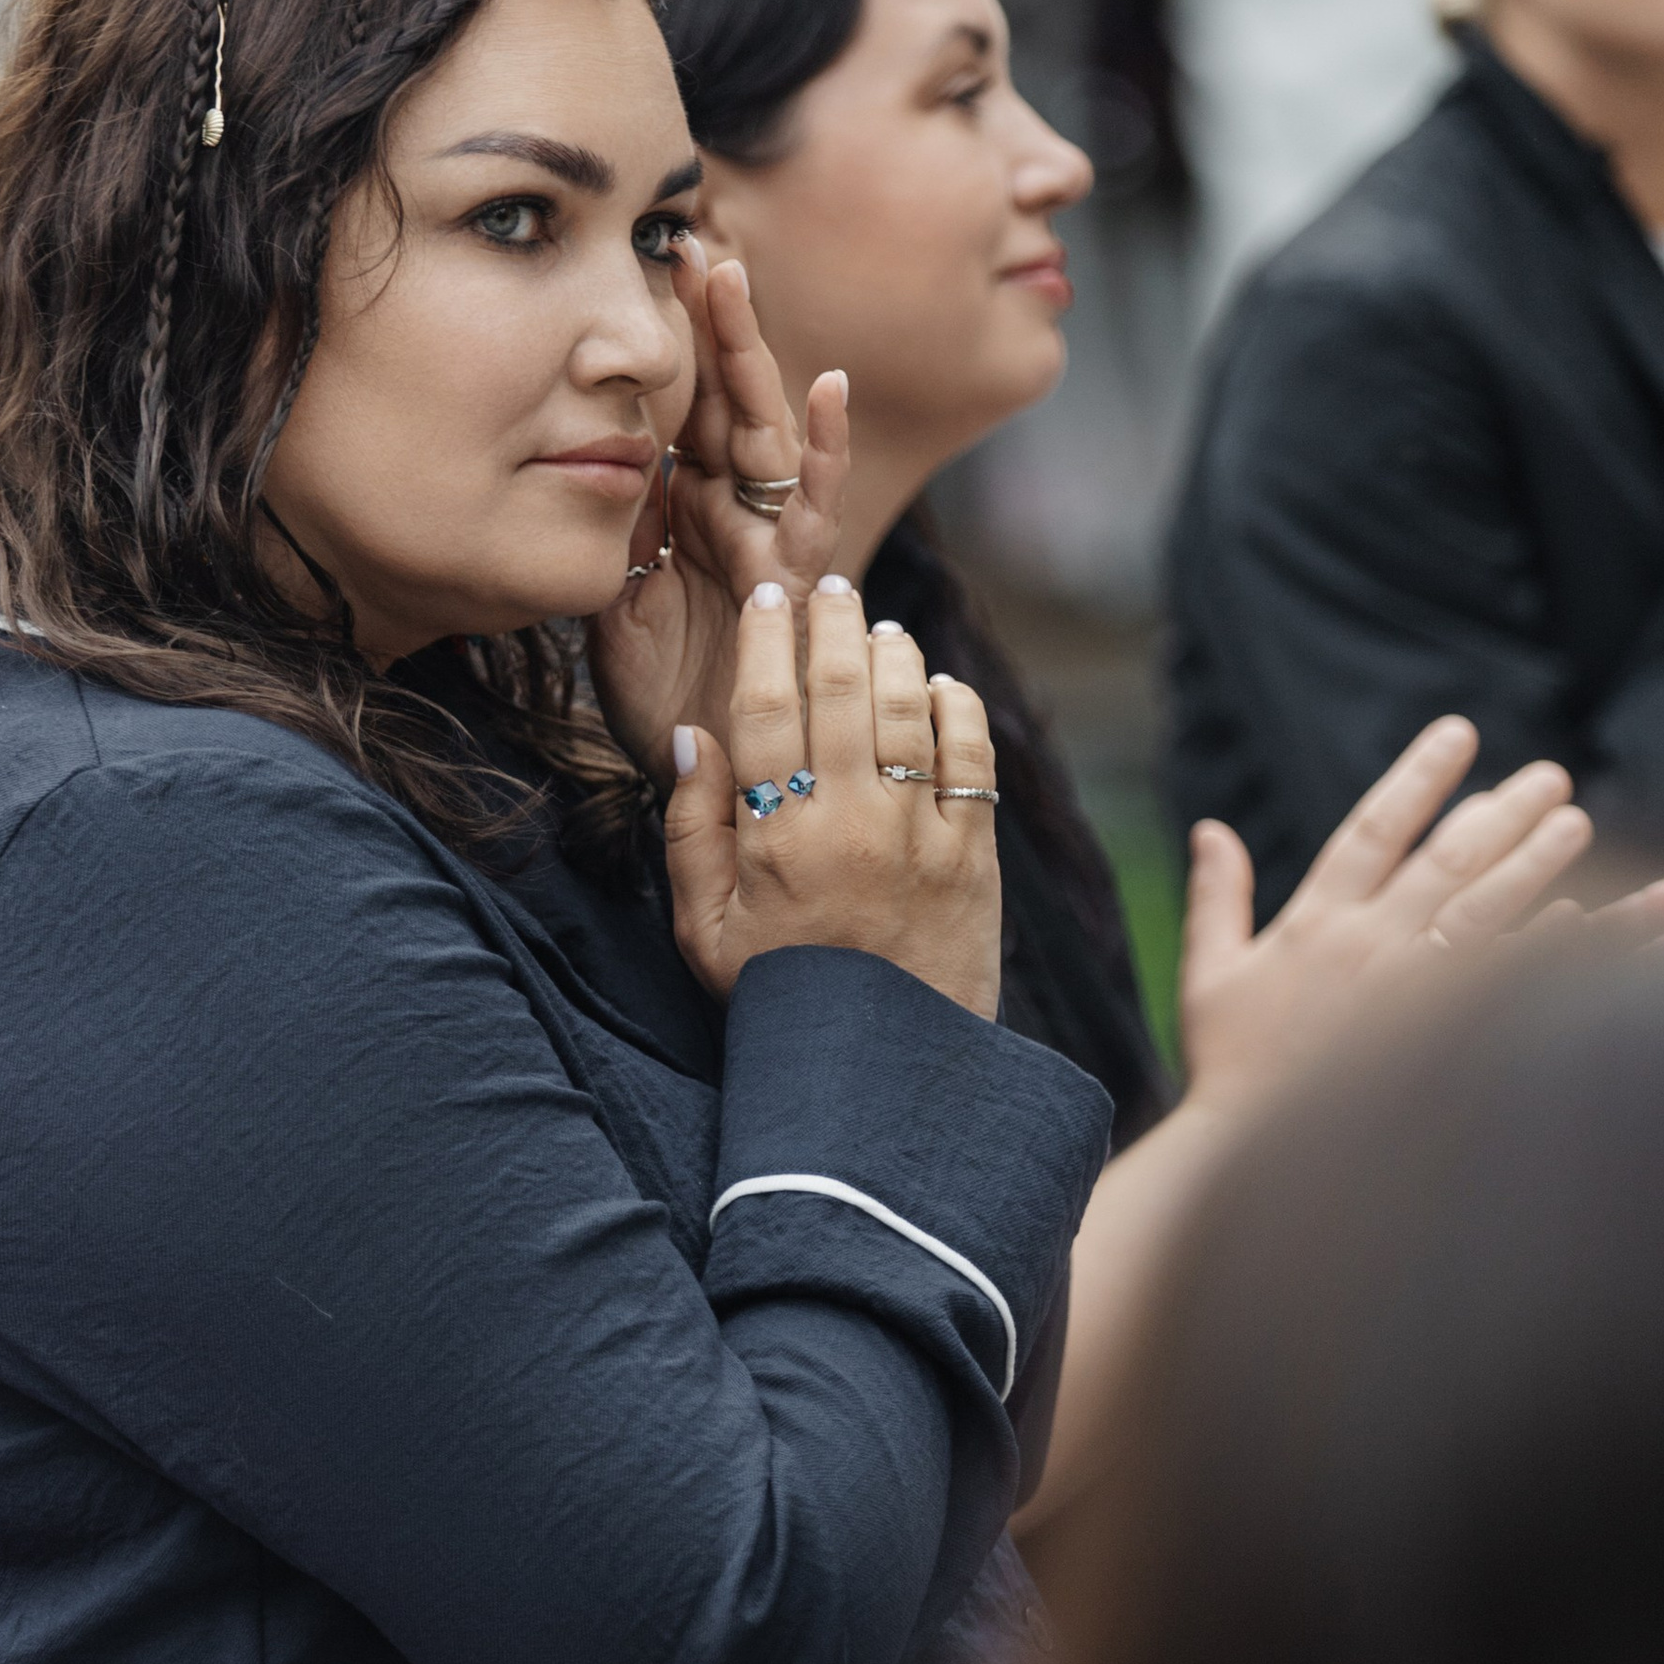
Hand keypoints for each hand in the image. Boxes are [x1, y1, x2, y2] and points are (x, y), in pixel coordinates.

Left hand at [590, 249, 847, 777]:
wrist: (709, 778)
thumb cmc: (661, 702)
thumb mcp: (612, 606)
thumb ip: (615, 538)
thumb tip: (597, 460)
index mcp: (684, 507)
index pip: (673, 405)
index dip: (662, 341)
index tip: (640, 263)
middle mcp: (733, 510)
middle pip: (722, 398)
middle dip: (709, 322)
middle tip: (687, 239)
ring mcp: (771, 538)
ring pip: (765, 430)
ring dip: (749, 356)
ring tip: (731, 279)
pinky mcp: (800, 579)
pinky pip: (819, 506)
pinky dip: (828, 449)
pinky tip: (830, 388)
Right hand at [666, 575, 1002, 1017]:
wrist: (882, 1073)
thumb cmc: (782, 998)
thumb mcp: (704, 932)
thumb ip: (690, 834)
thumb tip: (693, 736)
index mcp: (774, 839)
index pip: (765, 708)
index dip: (766, 642)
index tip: (770, 600)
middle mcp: (849, 824)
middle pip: (842, 688)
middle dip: (833, 624)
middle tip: (828, 590)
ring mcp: (919, 837)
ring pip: (908, 709)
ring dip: (894, 653)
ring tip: (878, 628)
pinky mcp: (974, 856)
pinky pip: (972, 758)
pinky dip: (957, 709)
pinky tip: (938, 688)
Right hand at [1178, 719, 1663, 1123]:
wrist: (1247, 1157)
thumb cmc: (1227, 1070)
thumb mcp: (1208, 976)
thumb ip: (1217, 897)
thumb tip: (1211, 829)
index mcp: (1314, 923)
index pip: (1374, 829)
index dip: (1419, 778)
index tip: (1459, 735)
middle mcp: (1367, 947)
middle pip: (1445, 860)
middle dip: (1501, 811)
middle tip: (1550, 776)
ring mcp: (1405, 995)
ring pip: (1482, 911)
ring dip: (1534, 863)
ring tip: (1577, 822)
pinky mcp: (1433, 1045)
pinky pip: (1501, 989)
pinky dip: (1544, 958)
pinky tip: (1583, 926)